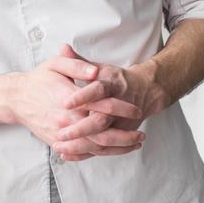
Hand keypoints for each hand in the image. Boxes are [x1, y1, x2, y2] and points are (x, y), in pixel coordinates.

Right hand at [11, 51, 143, 161]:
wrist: (17, 99)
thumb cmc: (39, 80)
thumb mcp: (55, 65)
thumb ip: (76, 65)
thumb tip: (95, 71)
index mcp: (69, 99)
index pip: (101, 106)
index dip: (121, 108)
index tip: (136, 109)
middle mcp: (67, 120)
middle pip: (102, 134)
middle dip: (124, 136)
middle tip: (141, 135)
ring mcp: (62, 135)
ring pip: (94, 148)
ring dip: (117, 148)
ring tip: (134, 144)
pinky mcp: (59, 143)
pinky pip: (83, 153)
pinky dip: (101, 154)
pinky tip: (114, 151)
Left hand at [51, 44, 164, 158]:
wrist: (145, 91)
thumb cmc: (115, 78)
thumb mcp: (99, 66)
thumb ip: (79, 60)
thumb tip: (63, 47)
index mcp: (112, 84)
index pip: (98, 90)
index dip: (83, 96)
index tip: (66, 102)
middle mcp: (118, 105)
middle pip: (101, 120)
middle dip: (81, 129)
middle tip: (61, 133)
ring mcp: (121, 123)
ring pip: (103, 138)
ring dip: (81, 145)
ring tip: (59, 146)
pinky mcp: (120, 135)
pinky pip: (104, 148)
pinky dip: (86, 153)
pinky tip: (67, 155)